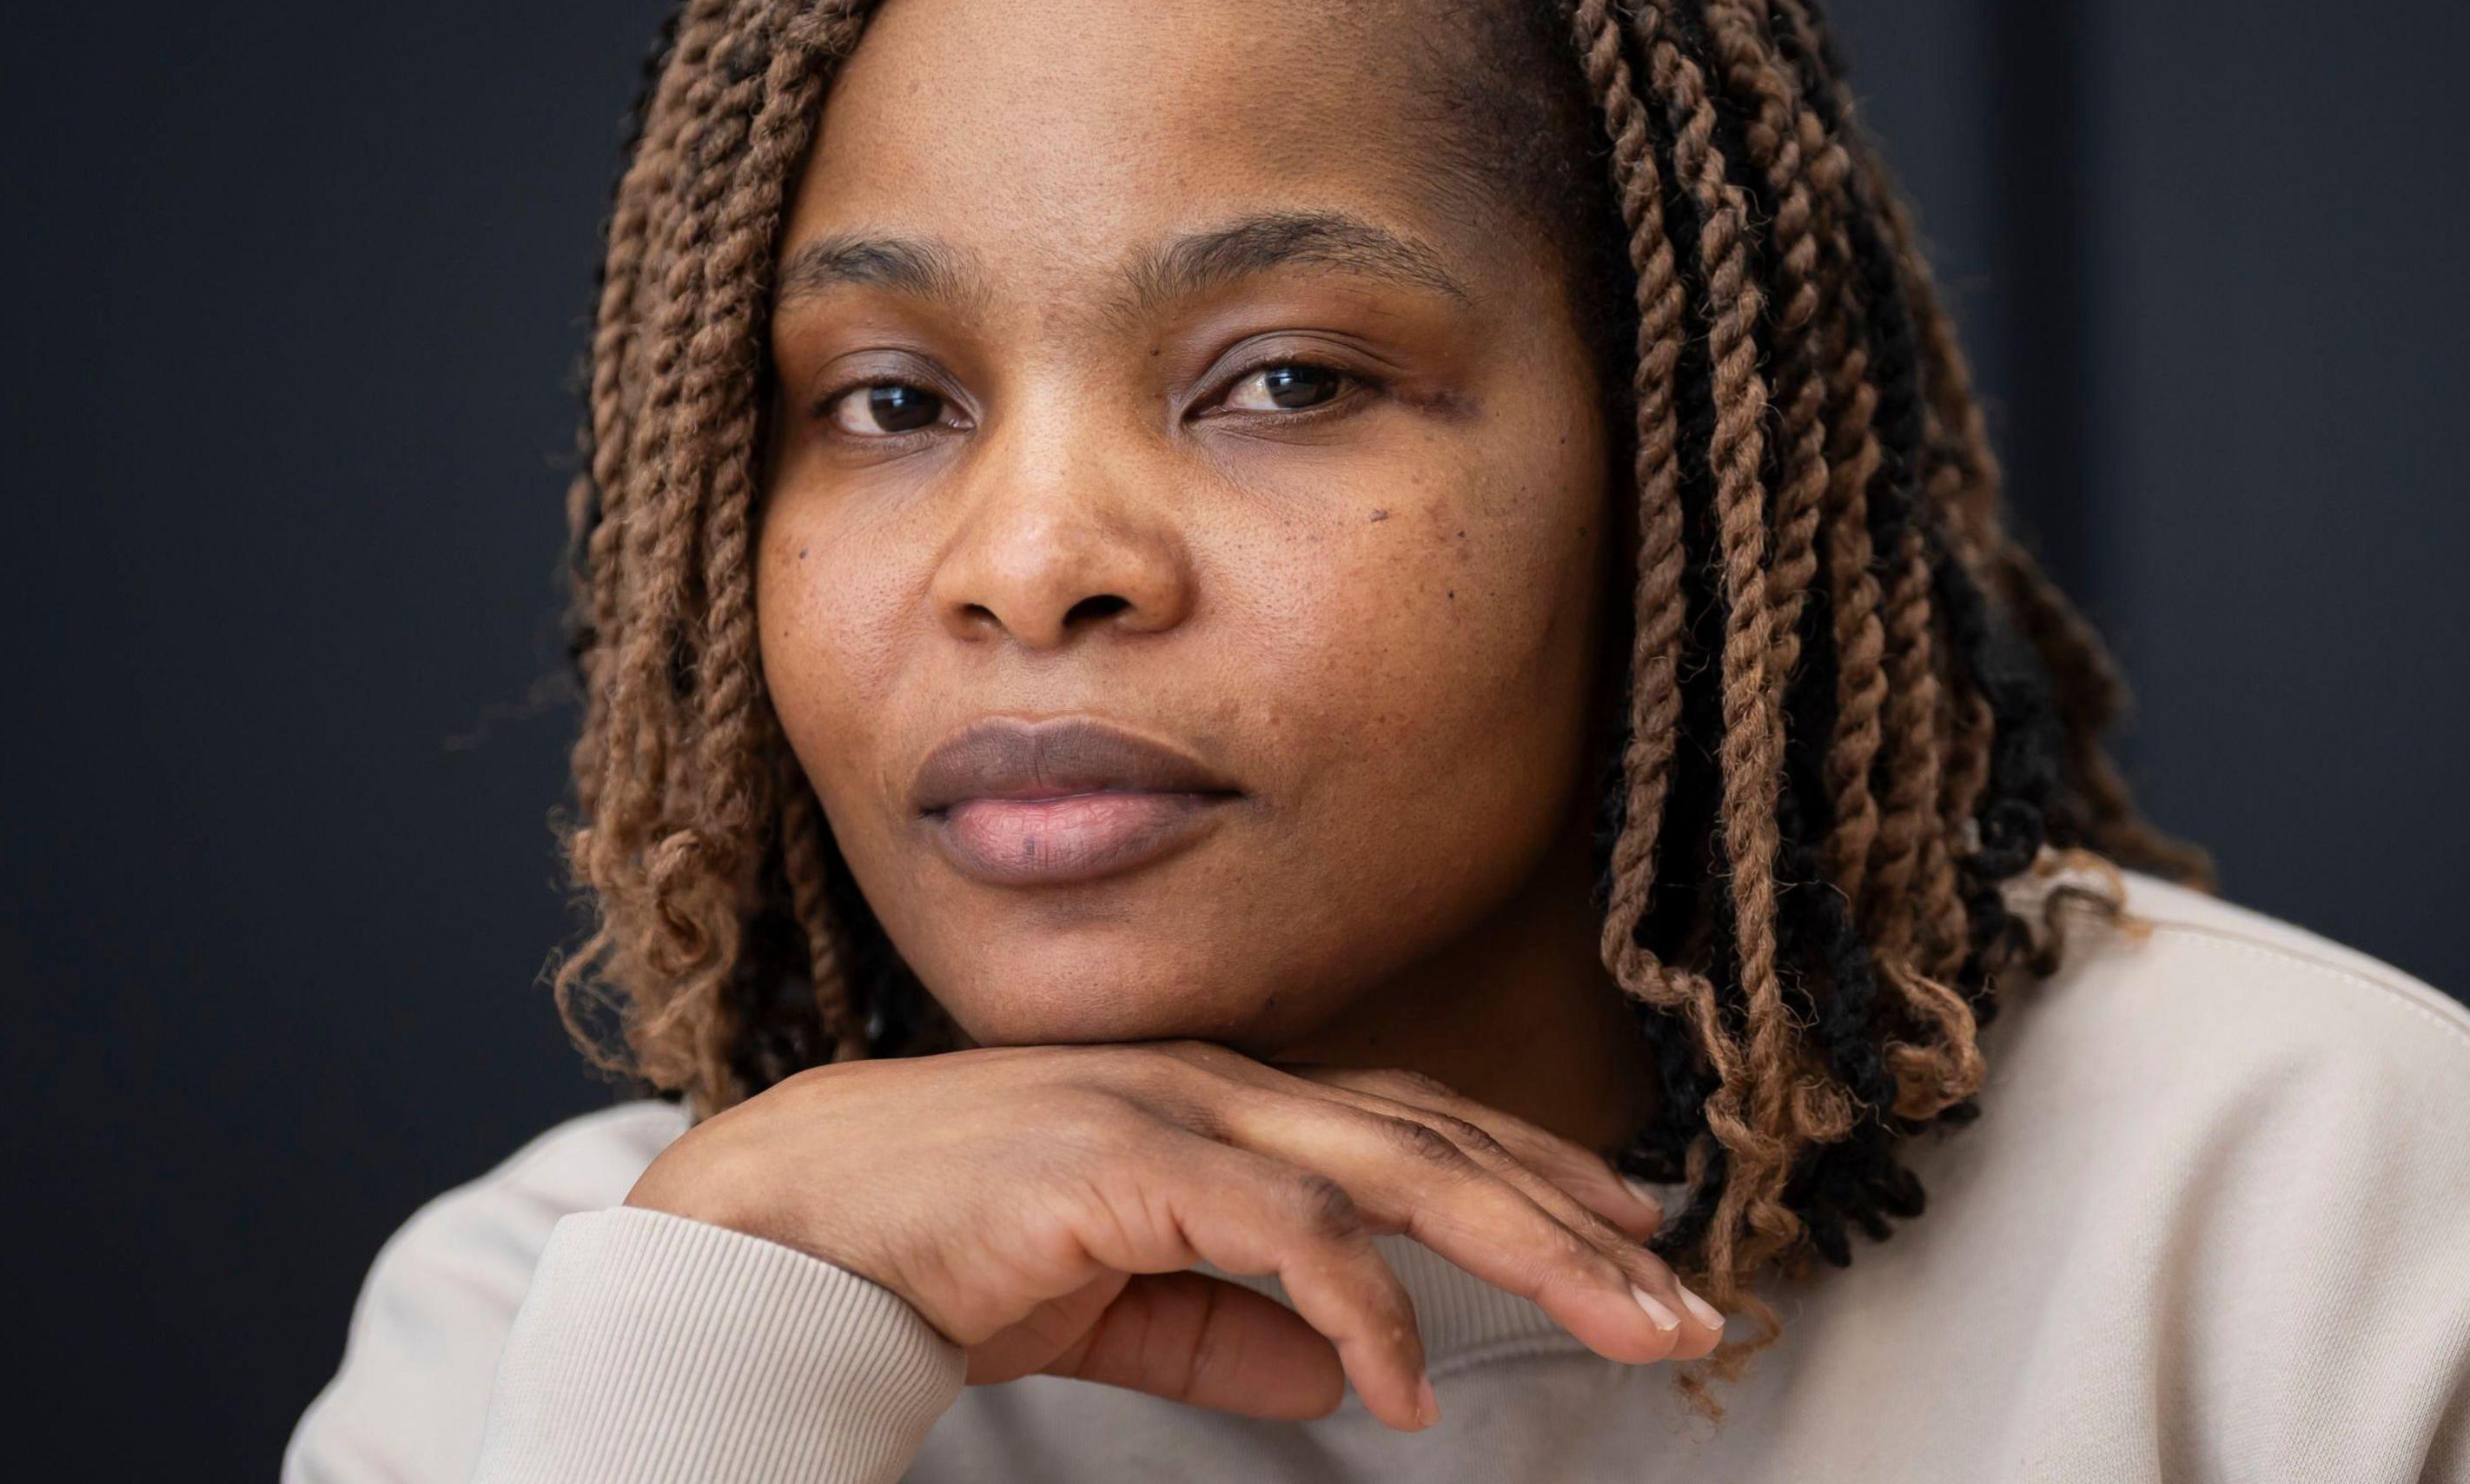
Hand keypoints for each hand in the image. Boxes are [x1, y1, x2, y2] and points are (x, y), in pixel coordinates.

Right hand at [623, 1038, 1724, 1429]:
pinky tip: (1408, 1384)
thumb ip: (1230, 1325)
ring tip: (1624, 1322)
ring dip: (1526, 1246)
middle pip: (1438, 1139)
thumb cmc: (941, 1243)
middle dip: (1574, 1219)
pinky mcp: (1124, 1163)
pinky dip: (1361, 1306)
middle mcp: (1217, 1085)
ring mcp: (1174, 1110)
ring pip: (1396, 1169)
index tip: (1636, 1224)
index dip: (1533, 1167)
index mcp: (1219, 1102)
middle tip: (1687, 1297)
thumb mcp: (1120, 1294)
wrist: (782, 1224)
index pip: (1412, 1123)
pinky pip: (1279, 1234)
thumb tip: (1349, 1373)